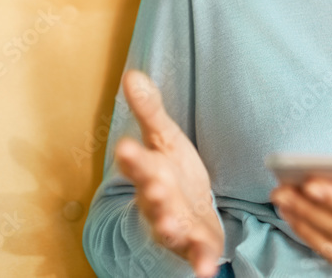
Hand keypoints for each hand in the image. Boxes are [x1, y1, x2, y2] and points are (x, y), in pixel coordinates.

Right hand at [114, 69, 224, 277]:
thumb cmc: (173, 171)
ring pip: (169, 225)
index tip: (125, 147)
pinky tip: (206, 272)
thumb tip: (131, 74)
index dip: (132, 156)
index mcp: (150, 170)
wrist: (187, 211)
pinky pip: (196, 254)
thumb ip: (149, 109)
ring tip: (173, 225)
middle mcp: (158, 199)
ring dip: (170, 225)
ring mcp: (174, 224)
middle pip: (152, 195)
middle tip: (153, 187)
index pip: (137, 161)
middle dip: (151, 192)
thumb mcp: (164, 137)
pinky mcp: (195, 244)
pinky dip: (200, 263)